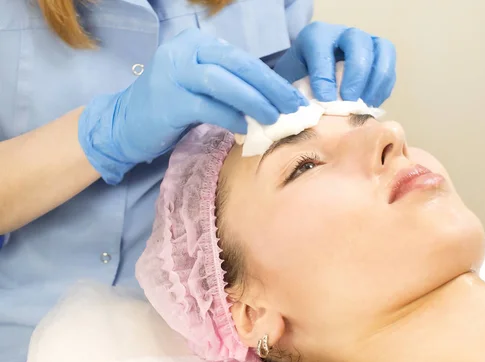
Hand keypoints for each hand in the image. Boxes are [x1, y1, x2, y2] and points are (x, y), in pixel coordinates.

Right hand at [78, 28, 306, 183]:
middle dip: (270, 87)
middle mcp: (184, 52)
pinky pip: (207, 107)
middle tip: (293, 107)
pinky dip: (229, 117)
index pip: (243, 59)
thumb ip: (230, 85)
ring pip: (224, 83)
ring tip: (274, 118)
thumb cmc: (170, 106)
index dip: (272, 78)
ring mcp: (174, 74)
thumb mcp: (200, 85)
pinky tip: (244, 127)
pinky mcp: (168, 101)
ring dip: (254, 101)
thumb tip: (273, 100)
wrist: (123, 123)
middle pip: (238, 66)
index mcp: (197, 44)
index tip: (294, 97)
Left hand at [274, 22, 396, 106]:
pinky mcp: (381, 57)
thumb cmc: (300, 82)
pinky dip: (383, 88)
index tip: (324, 100)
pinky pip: (390, 68)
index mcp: (316, 36)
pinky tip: (372, 104)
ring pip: (382, 51)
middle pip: (358, 42)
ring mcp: (366, 43)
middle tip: (350, 100)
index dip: (324, 76)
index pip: (322, 49)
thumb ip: (297, 93)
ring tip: (365, 105)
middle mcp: (343, 34)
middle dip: (356, 73)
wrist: (311, 78)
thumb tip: (308, 112)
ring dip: (376, 81)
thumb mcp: (290, 83)